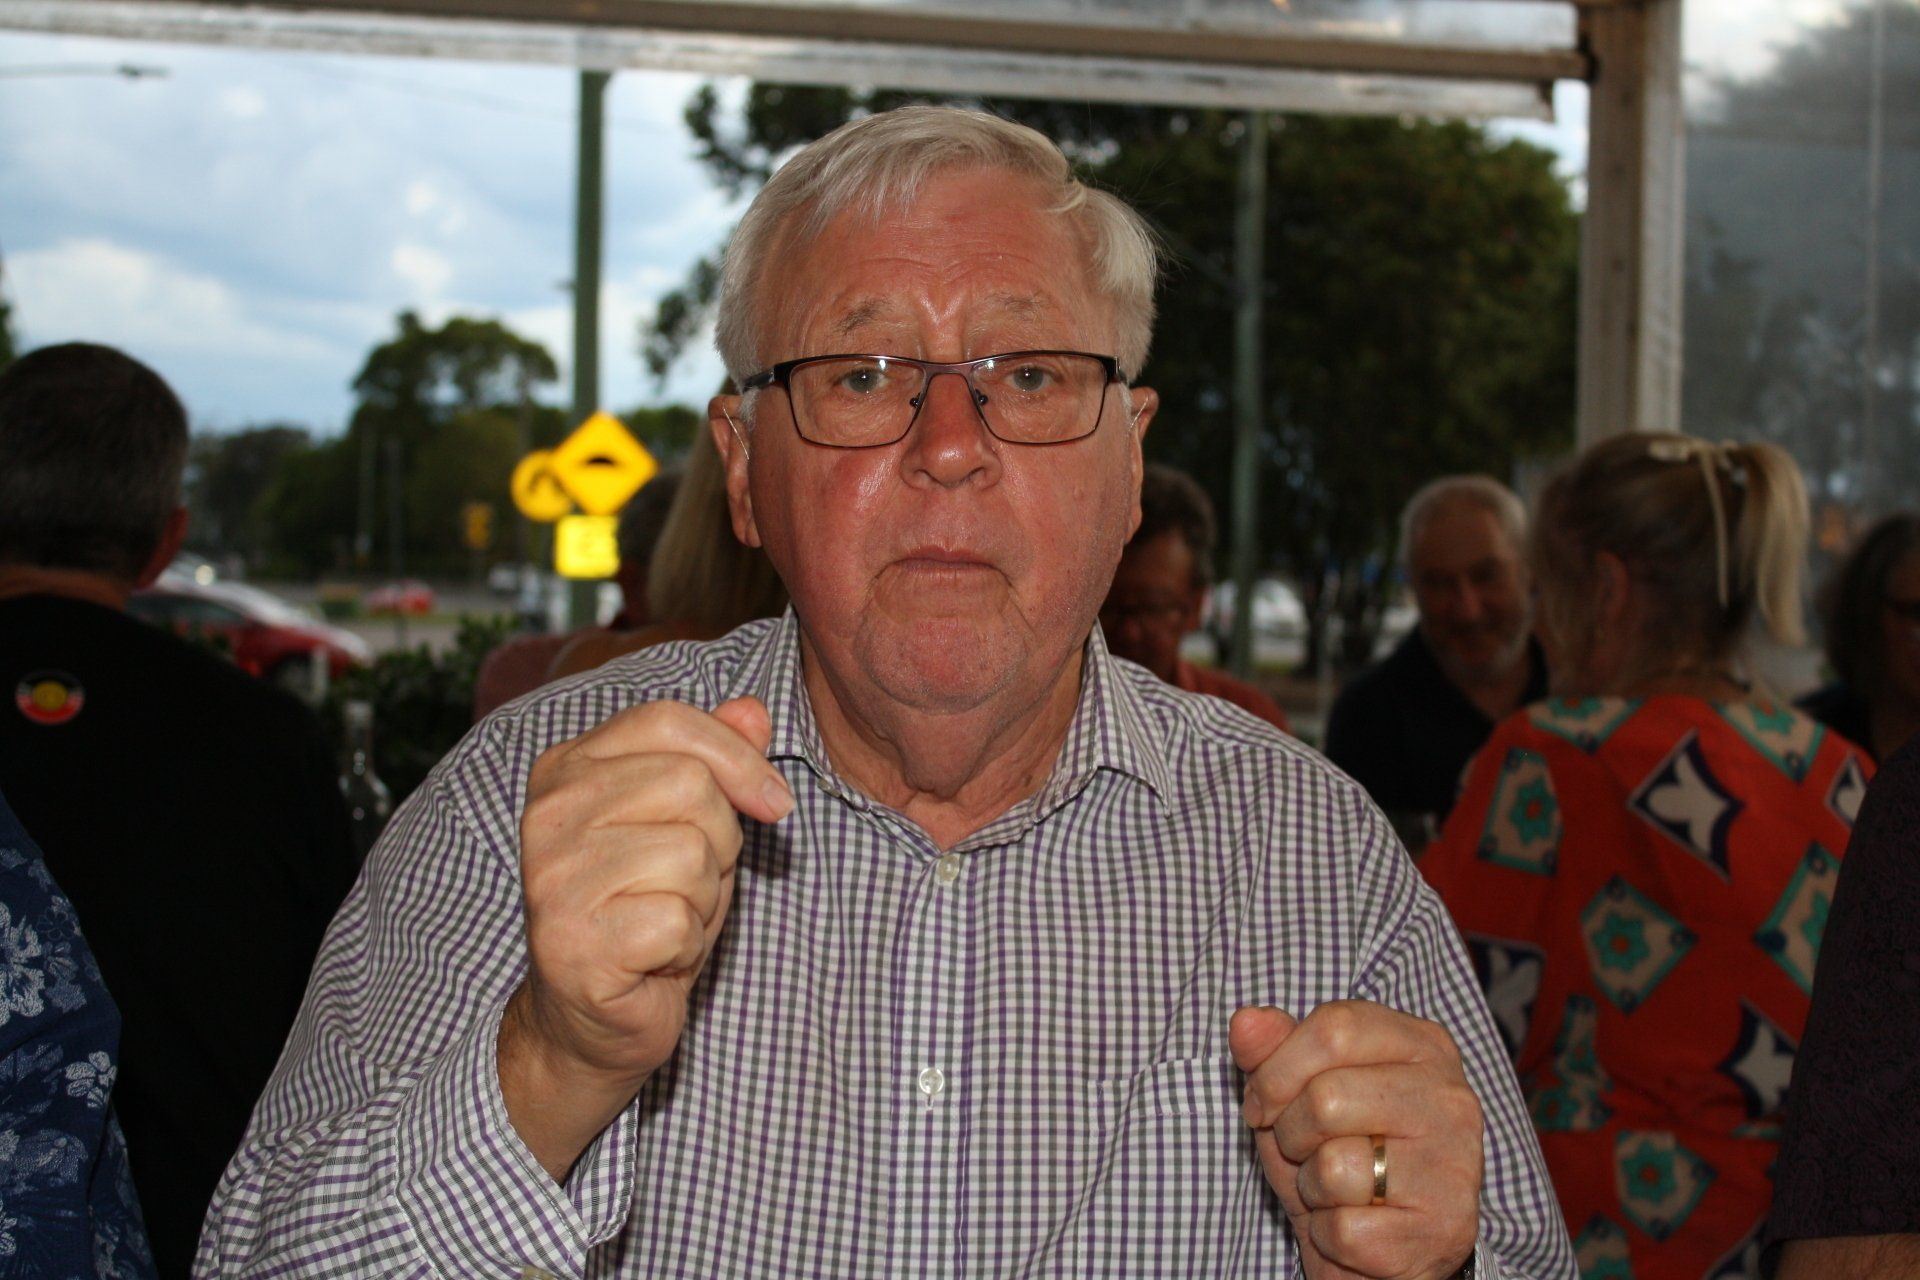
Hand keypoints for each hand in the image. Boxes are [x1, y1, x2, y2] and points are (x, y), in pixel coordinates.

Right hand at [499, 696, 792, 1176]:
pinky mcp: (571, 943)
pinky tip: (653, 956)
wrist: (593, 1018)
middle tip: (688, 882)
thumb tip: (752, 710)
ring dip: (703, 896)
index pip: (668, 721)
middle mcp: (548, 814)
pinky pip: (679, 920)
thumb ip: (716, 761)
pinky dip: (687, 945)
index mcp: (566, 767)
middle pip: (689, 785)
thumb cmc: (646, 909)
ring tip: (666, 917)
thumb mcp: (692, 823)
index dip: (738, 758)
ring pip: (691, 853)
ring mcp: (553, 879)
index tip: (772, 803)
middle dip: (719, 839)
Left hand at [1229, 1001, 1480, 1279]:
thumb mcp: (1298, 1093)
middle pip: (1327, 1096)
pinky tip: (1355, 1225)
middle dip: (1289, 1132)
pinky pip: (1345, 1227)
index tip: (1261, 1104)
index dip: (1276, 1069)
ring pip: (1336, 1166)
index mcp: (1424, 1045)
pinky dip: (1328, 1233)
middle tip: (1301, 1151)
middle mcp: (1451, 1098)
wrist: (1384, 1249)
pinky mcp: (1441, 1230)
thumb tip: (1245, 1021)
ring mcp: (1452, 1165)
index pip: (1334, 1027)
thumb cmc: (1339, 1154)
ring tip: (1334, 1189)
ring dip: (1311, 1186)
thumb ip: (1272, 1050)